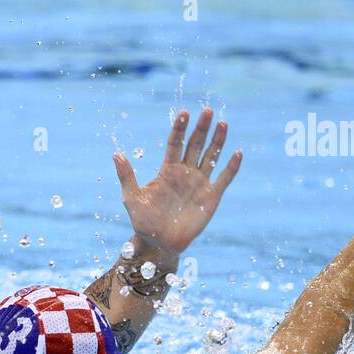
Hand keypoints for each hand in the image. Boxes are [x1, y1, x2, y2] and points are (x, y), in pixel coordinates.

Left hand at [112, 107, 242, 259]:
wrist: (159, 242)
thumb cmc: (143, 221)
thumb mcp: (132, 197)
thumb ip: (127, 176)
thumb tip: (116, 154)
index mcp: (167, 170)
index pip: (175, 143)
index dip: (179, 129)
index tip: (183, 113)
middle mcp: (185, 172)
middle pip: (195, 145)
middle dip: (201, 128)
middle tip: (206, 110)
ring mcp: (200, 183)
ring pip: (211, 156)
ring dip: (217, 140)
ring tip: (222, 123)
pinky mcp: (211, 196)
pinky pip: (224, 178)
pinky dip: (231, 167)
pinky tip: (237, 153)